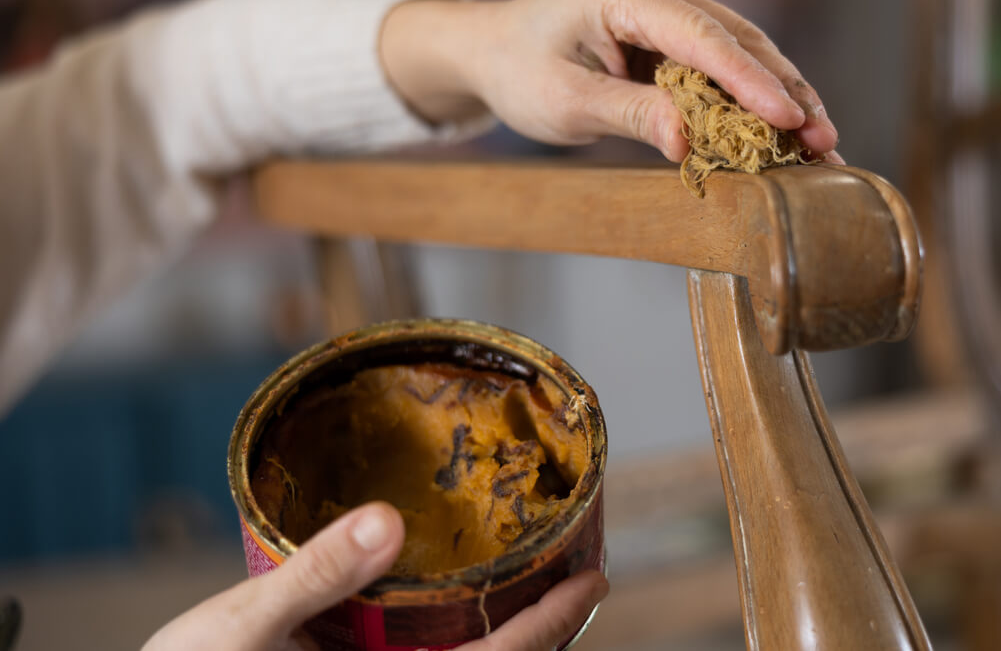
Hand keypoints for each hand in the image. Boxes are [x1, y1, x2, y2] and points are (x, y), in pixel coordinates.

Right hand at [144, 502, 608, 650]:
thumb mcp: (238, 629)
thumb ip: (314, 577)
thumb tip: (388, 523)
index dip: (555, 626)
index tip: (600, 580)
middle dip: (543, 632)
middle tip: (582, 574)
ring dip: (504, 639)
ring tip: (534, 582)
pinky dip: (451, 641)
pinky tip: (449, 609)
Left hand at [380, 0, 840, 162]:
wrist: (495, 50)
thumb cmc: (520, 71)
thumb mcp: (565, 102)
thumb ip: (628, 114)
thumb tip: (689, 140)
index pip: (702, 38)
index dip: (749, 81)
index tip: (788, 118)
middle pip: (739, 40)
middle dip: (784, 92)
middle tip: (824, 141)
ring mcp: (674, 4)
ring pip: (744, 50)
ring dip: (782, 96)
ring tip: (821, 143)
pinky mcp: (679, 29)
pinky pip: (727, 63)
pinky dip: (756, 97)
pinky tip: (789, 131)